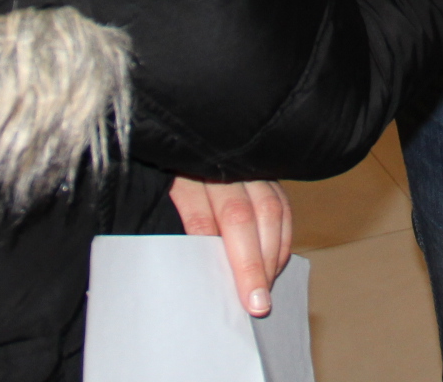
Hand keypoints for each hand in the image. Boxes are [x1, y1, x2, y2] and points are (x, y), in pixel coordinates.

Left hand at [168, 177, 292, 315]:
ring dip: (271, 254)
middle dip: (252, 264)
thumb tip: (193, 276)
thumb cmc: (166, 177)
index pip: (201, 219)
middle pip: (239, 216)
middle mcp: (218, 167)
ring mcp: (246, 165)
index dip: (214, 258)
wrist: (181, 138)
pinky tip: (276, 262)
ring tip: (266, 287)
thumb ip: (175, 228)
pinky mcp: (264, 169)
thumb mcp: (160, 197)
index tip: (227, 291)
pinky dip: (282, 236)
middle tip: (258, 304)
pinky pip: (281, 203)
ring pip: (268, 208)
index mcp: (183, 174)